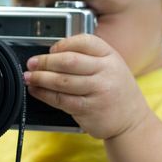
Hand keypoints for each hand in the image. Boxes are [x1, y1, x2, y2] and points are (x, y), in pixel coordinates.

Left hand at [24, 34, 150, 139]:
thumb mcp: (110, 65)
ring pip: (62, 82)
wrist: (131, 120)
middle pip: (69, 61)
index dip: (63, 44)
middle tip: (32, 62)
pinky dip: (44, 95)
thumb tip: (53, 53)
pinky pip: (61, 100)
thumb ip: (88, 56)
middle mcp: (106, 71)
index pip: (84, 41)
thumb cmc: (116, 90)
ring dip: (41, 78)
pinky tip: (37, 91)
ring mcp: (98, 91)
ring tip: (29, 76)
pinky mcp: (89, 109)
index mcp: (110, 56)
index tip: (51, 49)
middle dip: (45, 61)